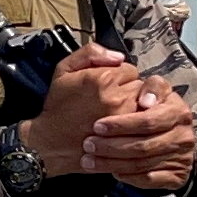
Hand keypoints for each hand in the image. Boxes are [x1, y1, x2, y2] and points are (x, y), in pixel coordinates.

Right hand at [17, 43, 137, 175]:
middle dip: (128, 91)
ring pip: (144, 105)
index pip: (129, 69)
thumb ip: (90, 53)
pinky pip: (141, 123)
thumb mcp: (63, 70)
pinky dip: (135, 124)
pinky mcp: (126, 136)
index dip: (119, 77)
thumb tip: (118, 56)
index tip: (108, 86)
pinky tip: (121, 127)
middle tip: (111, 100)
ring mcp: (123, 118)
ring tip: (116, 114)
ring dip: (134, 107)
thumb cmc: (58, 108)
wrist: (51, 143)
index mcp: (103, 78)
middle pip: (140, 86)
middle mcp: (116, 97)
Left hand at [84, 74, 196, 190]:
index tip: (97, 126)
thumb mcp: (158, 91)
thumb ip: (152, 87)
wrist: (179, 137)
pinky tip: (111, 171)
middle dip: (111, 146)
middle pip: (142, 146)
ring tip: (90, 160)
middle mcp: (183, 136)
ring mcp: (181, 158)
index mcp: (179, 112)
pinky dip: (127, 177)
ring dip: (112, 163)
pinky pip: (148, 180)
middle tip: (88, 144)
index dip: (121, 125)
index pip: (147, 121)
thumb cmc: (159, 110)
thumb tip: (145, 101)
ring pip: (141, 164)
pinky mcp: (176, 176)